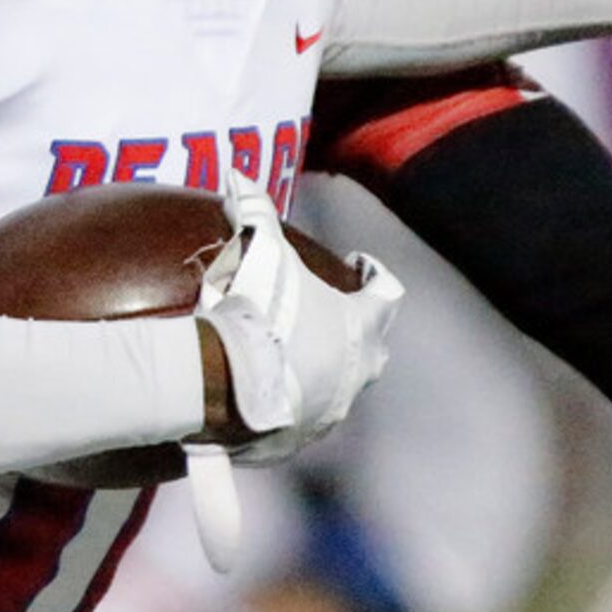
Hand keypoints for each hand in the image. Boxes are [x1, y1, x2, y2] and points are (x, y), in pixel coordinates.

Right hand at [195, 170, 402, 464]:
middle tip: (329, 316)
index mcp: (360, 328)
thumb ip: (253, 210)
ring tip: (287, 355)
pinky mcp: (297, 442)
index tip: (358, 263)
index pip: (387, 294)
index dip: (375, 275)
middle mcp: (358, 375)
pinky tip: (257, 394)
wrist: (224, 388)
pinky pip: (297, 421)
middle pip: (373, 349)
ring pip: (338, 390)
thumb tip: (237, 169)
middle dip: (357, 332)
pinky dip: (285, 404)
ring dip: (322, 372)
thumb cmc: (256, 314)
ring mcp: (330, 414)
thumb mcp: (257, 251)